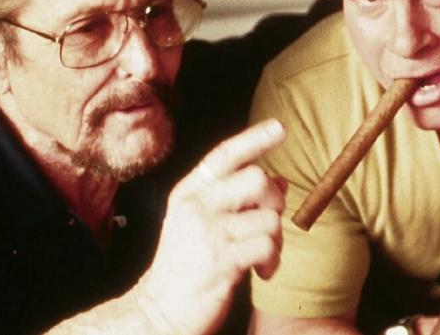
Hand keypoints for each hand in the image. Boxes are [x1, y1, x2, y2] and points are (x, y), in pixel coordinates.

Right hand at [136, 119, 287, 333]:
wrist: (158, 310)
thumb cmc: (186, 266)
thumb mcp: (202, 224)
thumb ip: (236, 200)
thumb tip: (280, 180)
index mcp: (189, 192)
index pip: (224, 155)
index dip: (255, 138)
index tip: (281, 128)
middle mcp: (195, 205)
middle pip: (257, 179)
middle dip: (273, 202)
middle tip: (265, 225)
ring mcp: (207, 232)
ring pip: (269, 217)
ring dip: (275, 241)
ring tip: (261, 257)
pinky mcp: (220, 259)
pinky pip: (267, 246)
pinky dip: (272, 261)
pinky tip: (261, 272)